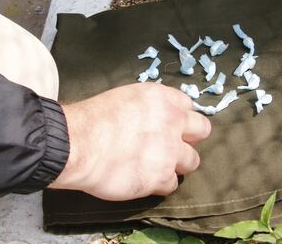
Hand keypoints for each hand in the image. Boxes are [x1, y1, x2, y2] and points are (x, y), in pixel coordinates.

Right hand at [49, 83, 211, 200]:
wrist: (79, 144)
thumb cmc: (93, 118)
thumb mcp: (126, 97)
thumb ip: (149, 107)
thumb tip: (152, 117)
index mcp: (163, 98)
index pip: (188, 105)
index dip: (179, 117)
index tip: (171, 124)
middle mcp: (173, 122)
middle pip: (202, 130)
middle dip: (190, 138)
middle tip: (173, 145)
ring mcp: (170, 151)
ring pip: (192, 160)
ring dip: (178, 163)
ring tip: (159, 165)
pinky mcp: (161, 177)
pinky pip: (172, 184)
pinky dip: (161, 184)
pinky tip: (146, 180)